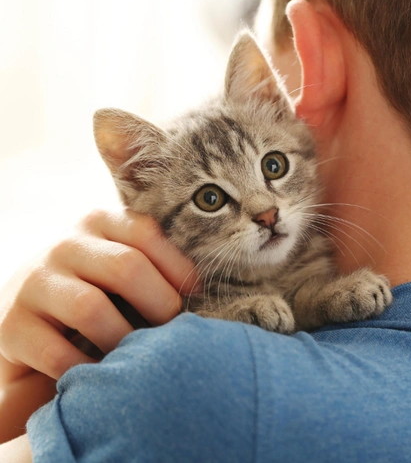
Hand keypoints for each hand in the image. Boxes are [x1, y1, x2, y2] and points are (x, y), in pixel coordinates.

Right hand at [0, 209, 197, 381]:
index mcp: (99, 223)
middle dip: (159, 304)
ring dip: (124, 339)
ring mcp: (34, 282)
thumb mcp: (121, 265)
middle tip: (172, 330)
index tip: (196, 294)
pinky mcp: (12, 325)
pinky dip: (88, 368)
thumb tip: (205, 289)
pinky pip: (58, 353)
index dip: (176, 266)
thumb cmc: (97, 290)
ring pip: (92, 309)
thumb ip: (154, 263)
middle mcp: (65, 245)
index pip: (145, 232)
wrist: (27, 318)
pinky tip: (103, 373)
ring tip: (139, 355)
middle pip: (126, 267)